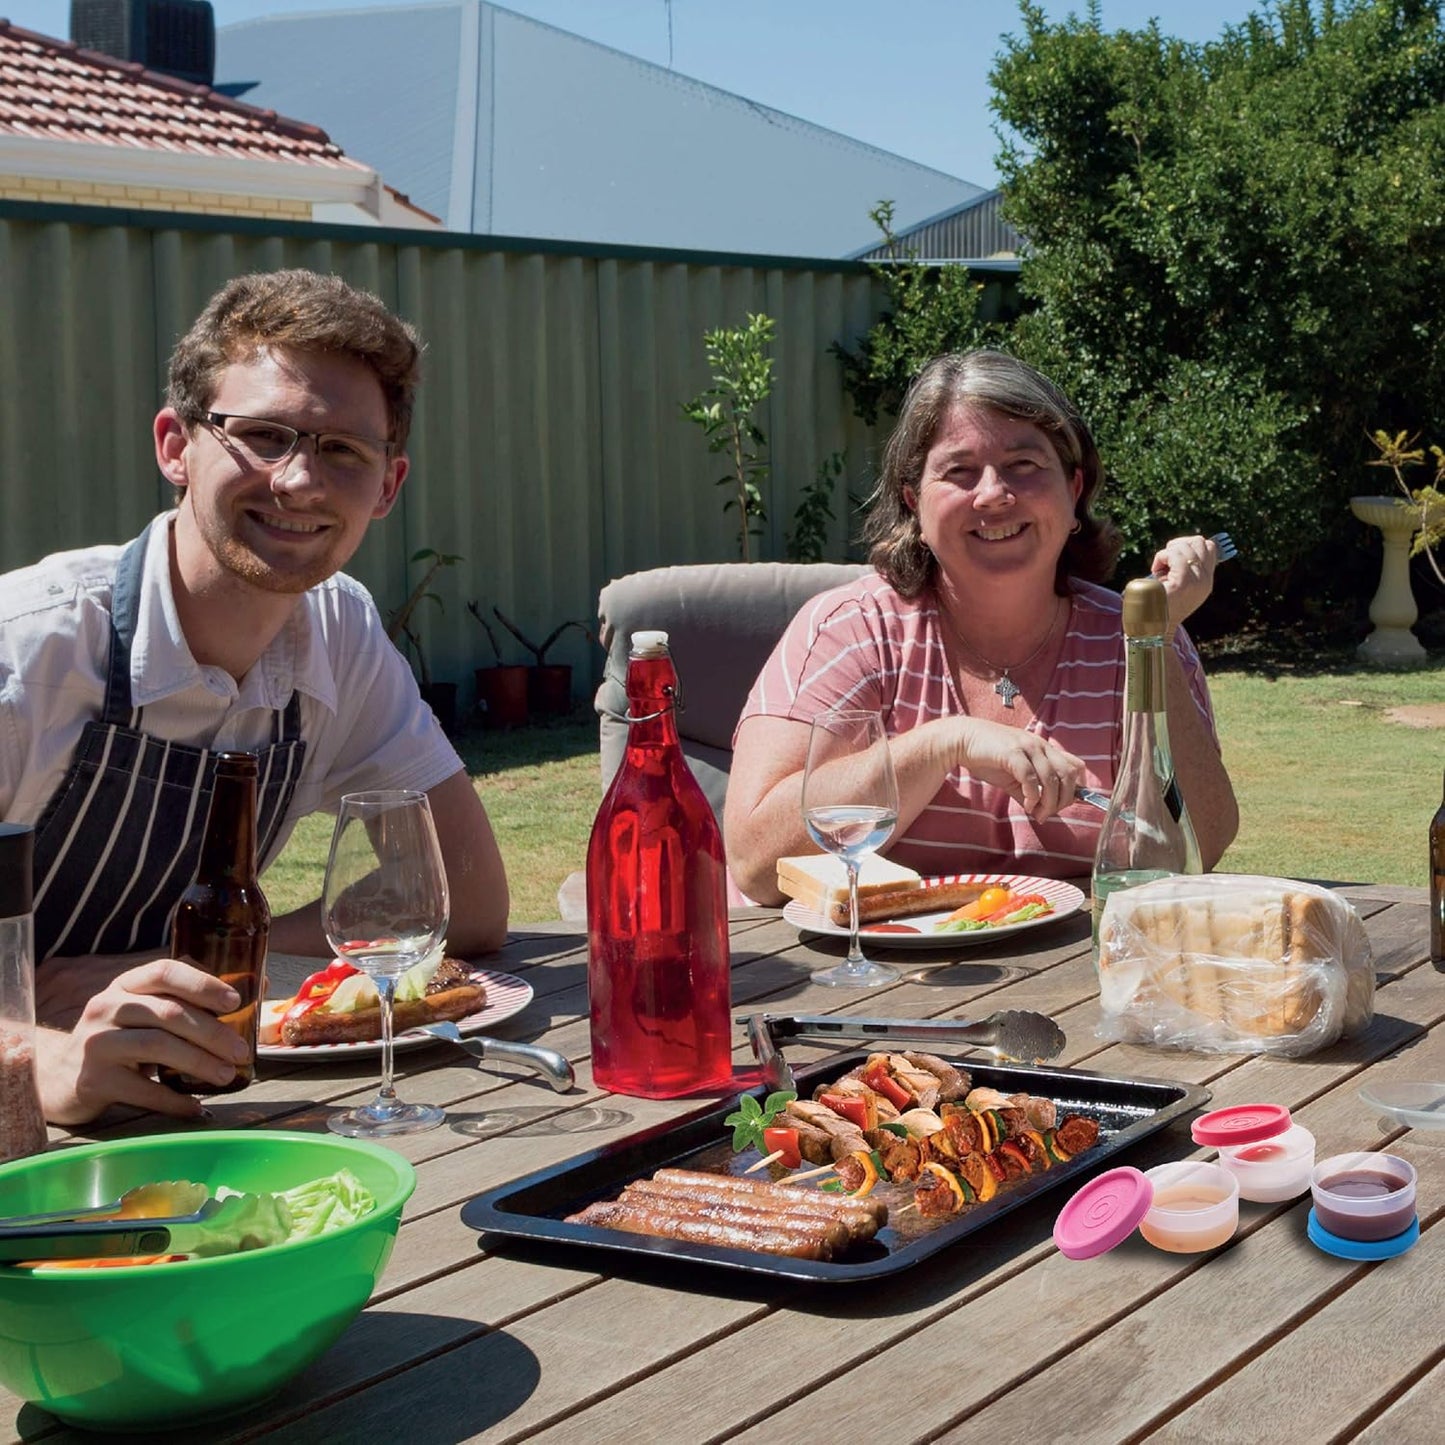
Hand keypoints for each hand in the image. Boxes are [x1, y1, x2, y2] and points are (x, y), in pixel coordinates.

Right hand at [34, 958, 250, 1125]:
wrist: (59, 1078)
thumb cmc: (120, 1039)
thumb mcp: (146, 1012)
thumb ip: (188, 1001)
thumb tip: (258, 986)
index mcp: (126, 985)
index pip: (165, 971)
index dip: (202, 983)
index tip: (235, 1001)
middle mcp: (107, 1007)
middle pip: (169, 1013)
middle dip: (212, 1032)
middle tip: (242, 1051)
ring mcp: (97, 1043)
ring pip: (157, 1047)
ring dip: (199, 1063)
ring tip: (228, 1076)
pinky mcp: (93, 1080)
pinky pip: (142, 1090)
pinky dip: (174, 1100)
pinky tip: (196, 1108)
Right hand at [948, 718, 1085, 821]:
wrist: (963, 740)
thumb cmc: (988, 757)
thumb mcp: (1014, 777)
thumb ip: (1029, 792)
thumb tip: (1041, 813)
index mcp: (1045, 749)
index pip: (1076, 766)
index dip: (1078, 788)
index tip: (1066, 804)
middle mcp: (1041, 745)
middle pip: (1068, 775)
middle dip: (1064, 800)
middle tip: (1050, 813)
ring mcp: (1027, 747)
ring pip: (1052, 778)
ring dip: (1049, 802)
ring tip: (1038, 813)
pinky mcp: (1012, 752)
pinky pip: (1031, 777)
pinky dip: (1033, 795)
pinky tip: (1027, 805)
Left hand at [1150, 534, 1218, 633]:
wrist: (1151, 630)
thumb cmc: (1157, 606)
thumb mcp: (1175, 584)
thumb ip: (1183, 568)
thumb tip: (1180, 545)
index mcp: (1205, 582)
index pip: (1210, 548)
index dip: (1190, 544)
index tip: (1173, 555)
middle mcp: (1205, 582)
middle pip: (1201, 542)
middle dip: (1179, 544)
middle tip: (1165, 560)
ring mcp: (1196, 582)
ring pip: (1187, 546)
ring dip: (1167, 552)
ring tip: (1158, 570)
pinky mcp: (1183, 583)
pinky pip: (1175, 555)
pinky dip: (1162, 556)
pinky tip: (1155, 571)